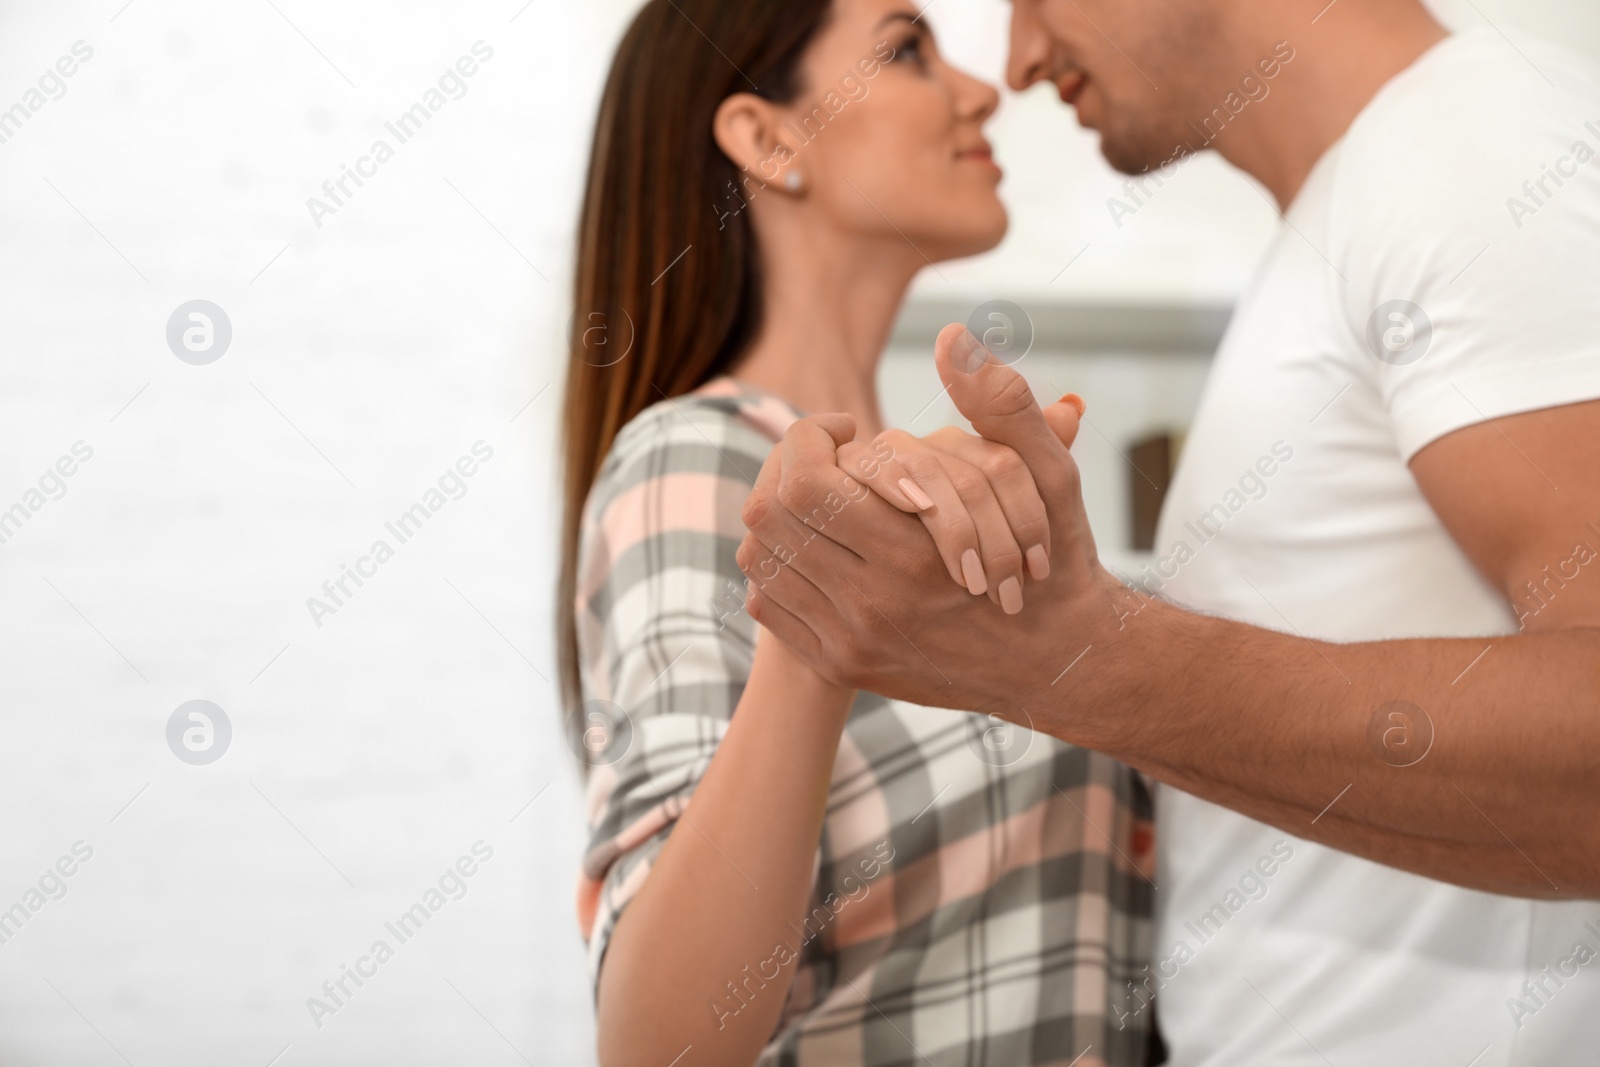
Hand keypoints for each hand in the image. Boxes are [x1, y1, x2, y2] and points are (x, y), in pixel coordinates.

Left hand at [736, 324, 1131, 713]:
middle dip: (786, 469)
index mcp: (912, 553)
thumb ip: (1003, 404)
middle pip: (769, 516)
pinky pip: (769, 605)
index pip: (803, 481)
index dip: (808, 437)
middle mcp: (871, 604)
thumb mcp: (1050, 476)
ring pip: (761, 558)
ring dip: (780, 515)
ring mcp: (851, 641)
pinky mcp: (843, 665)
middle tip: (826, 458)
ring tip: (823, 498)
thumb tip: (954, 338)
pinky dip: (781, 566)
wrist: (1060, 662)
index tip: (844, 428)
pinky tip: (821, 546)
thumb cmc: (1058, 560)